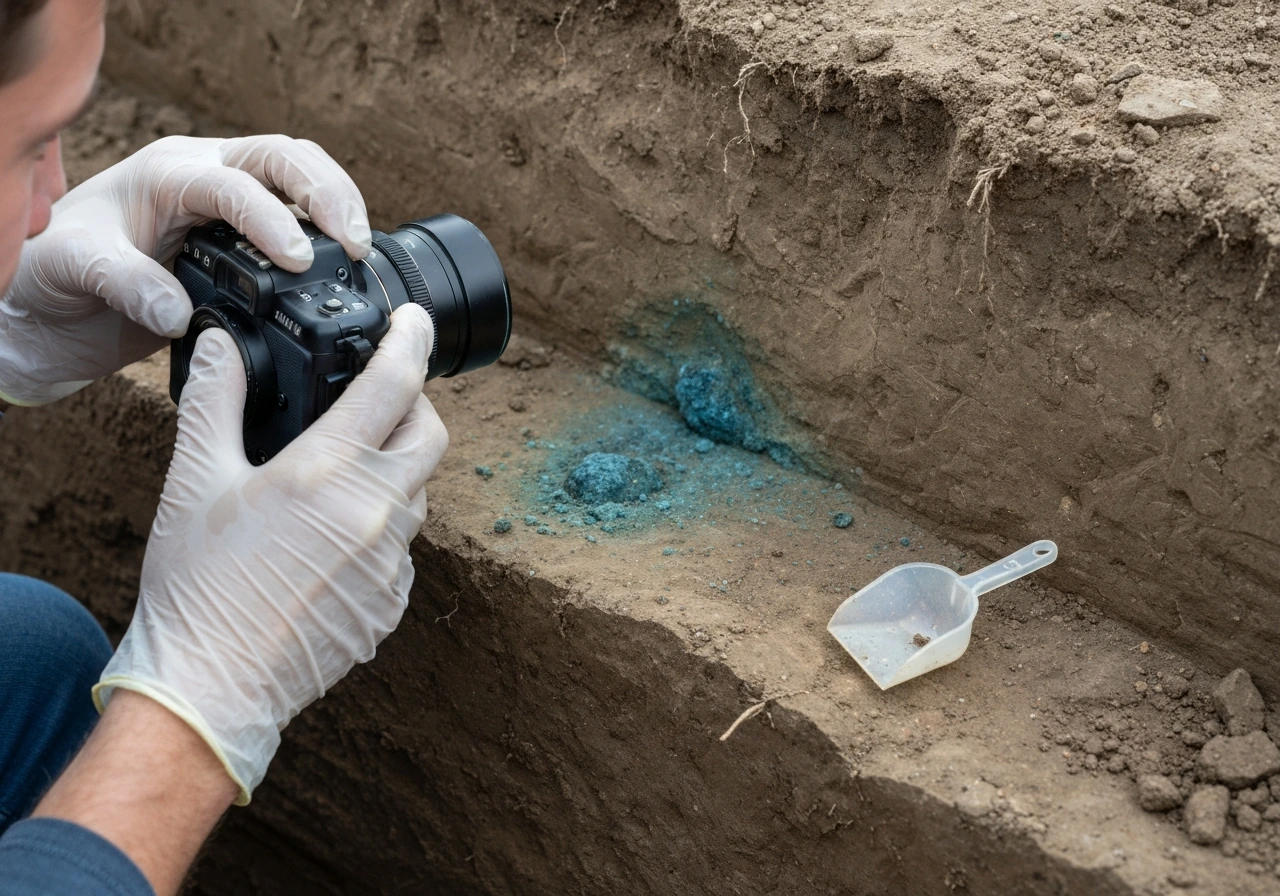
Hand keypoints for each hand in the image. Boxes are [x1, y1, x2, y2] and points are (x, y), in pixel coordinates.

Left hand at [0, 134, 370, 404]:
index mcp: (168, 174)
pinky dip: (331, 233)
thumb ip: (125, 284)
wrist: (55, 304)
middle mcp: (205, 178)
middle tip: (354, 241)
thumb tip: (178, 312)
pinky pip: (301, 218)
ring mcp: (230, 207)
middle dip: (327, 193)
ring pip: (302, 176)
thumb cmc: (56, 273)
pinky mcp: (247, 239)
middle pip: (284, 157)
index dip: (272, 217)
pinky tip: (346, 266)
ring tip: (360, 250)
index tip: (297, 260)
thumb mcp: (75, 271)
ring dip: (338, 204)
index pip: (234, 182)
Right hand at [94, 302, 446, 803]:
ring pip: (417, 495)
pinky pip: (403, 550)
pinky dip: (381, 530)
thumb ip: (216, 402)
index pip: (393, 386)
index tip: (416, 321)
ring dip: (394, 472)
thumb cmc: (195, 586)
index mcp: (329, 472)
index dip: (411, 342)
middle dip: (415, 407)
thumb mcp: (195, 481)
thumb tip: (225, 344)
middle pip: (429, 436)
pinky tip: (333, 540)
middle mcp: (376, 513)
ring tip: (342, 474)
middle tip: (382, 400)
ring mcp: (391, 564)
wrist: (210, 689)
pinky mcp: (392, 604)